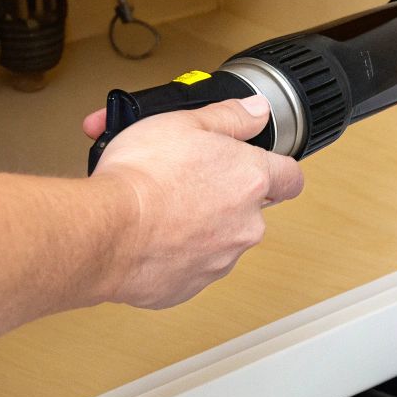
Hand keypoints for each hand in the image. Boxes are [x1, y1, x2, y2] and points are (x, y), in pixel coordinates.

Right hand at [81, 96, 304, 308]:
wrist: (105, 230)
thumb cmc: (142, 176)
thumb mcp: (185, 122)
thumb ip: (229, 116)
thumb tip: (257, 110)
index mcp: (251, 180)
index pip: (291, 177)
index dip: (278, 170)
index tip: (261, 167)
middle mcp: (246, 224)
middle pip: (250, 209)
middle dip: (223, 196)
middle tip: (187, 181)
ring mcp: (220, 259)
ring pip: (219, 238)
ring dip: (198, 225)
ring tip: (161, 206)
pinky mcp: (191, 286)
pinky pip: (190, 265)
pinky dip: (174, 253)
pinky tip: (149, 234)